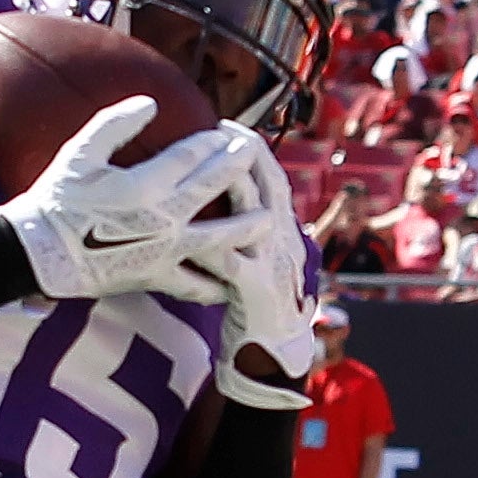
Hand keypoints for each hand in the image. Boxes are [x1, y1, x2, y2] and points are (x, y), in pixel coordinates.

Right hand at [0, 96, 247, 303]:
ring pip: (221, 237)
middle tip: (255, 154)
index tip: (226, 132)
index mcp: (146, 184)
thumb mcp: (79, 153)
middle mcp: (164, 218)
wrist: (38, 255)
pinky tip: (234, 279)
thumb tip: (150, 103)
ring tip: (267, 219)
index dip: (213, 141)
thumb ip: (116, 123)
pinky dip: (218, 283)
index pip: (194, 155)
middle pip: (215, 186)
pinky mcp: (157, 277)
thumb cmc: (55, 200)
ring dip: (247, 225)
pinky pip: (196, 284)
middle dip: (239, 166)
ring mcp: (164, 251)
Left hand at [169, 124, 317, 408]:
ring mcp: (273, 266)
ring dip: (238, 193)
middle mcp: (282, 240)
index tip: (226, 123)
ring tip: (213, 169)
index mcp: (280, 228)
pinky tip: (195, 237)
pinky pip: (236, 267)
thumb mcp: (254, 256)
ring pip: (257, 219)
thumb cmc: (254, 302)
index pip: (269, 176)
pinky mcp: (258, 294)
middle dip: (246, 155)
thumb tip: (218, 192)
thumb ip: (239, 226)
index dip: (249, 147)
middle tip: (221, 130)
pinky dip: (218, 250)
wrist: (272, 354)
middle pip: (269, 186)